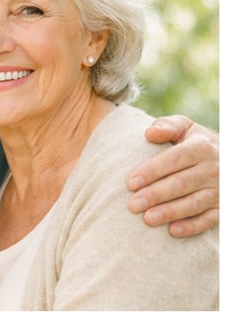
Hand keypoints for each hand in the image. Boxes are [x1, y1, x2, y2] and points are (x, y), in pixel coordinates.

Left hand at [129, 115, 218, 237]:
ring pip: (194, 203)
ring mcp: (220, 190)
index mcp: (201, 147)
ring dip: (171, 212)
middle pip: (182, 183)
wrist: (228, 157)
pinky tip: (173, 231)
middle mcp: (213, 169)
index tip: (131, 182)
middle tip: (133, 204)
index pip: (174, 159)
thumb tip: (150, 133)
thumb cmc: (194, 142)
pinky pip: (210, 219)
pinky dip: (193, 227)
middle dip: (156, 195)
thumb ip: (167, 126)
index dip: (152, 171)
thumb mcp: (185, 127)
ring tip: (148, 219)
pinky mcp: (223, 208)